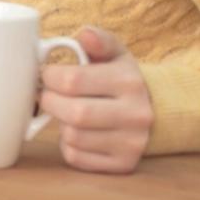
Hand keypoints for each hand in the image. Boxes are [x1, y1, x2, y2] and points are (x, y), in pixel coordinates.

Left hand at [39, 26, 152, 173]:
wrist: (152, 111)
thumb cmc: (118, 77)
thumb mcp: (113, 53)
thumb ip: (98, 40)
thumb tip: (85, 34)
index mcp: (129, 81)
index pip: (72, 80)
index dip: (49, 77)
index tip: (47, 75)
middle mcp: (136, 114)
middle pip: (74, 113)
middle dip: (51, 102)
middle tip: (48, 95)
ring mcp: (132, 143)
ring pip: (73, 137)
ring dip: (61, 125)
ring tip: (68, 112)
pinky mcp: (123, 165)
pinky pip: (77, 158)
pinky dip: (68, 145)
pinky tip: (79, 133)